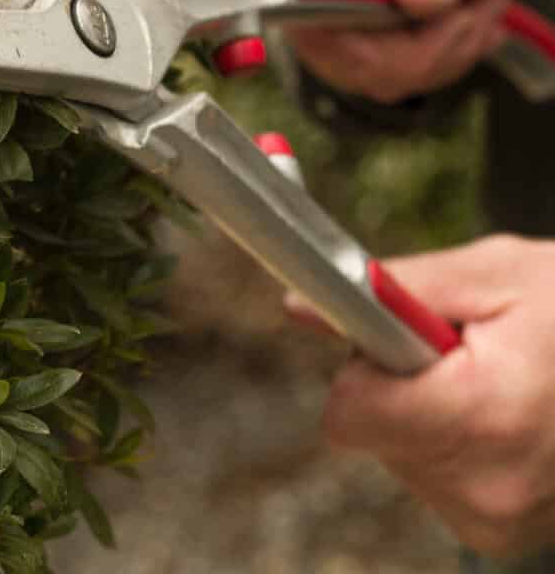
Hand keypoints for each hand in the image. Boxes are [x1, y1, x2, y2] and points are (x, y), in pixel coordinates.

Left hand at [311, 235, 554, 558]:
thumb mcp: (487, 274)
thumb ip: (390, 289)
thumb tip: (301, 305)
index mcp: (483, 417)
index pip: (348, 416)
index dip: (362, 367)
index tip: (396, 338)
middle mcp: (490, 488)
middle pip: (369, 432)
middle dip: (398, 383)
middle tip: (462, 352)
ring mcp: (501, 521)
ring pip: (397, 453)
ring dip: (427, 411)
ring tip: (493, 379)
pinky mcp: (505, 533)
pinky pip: (433, 477)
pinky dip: (453, 441)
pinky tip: (503, 414)